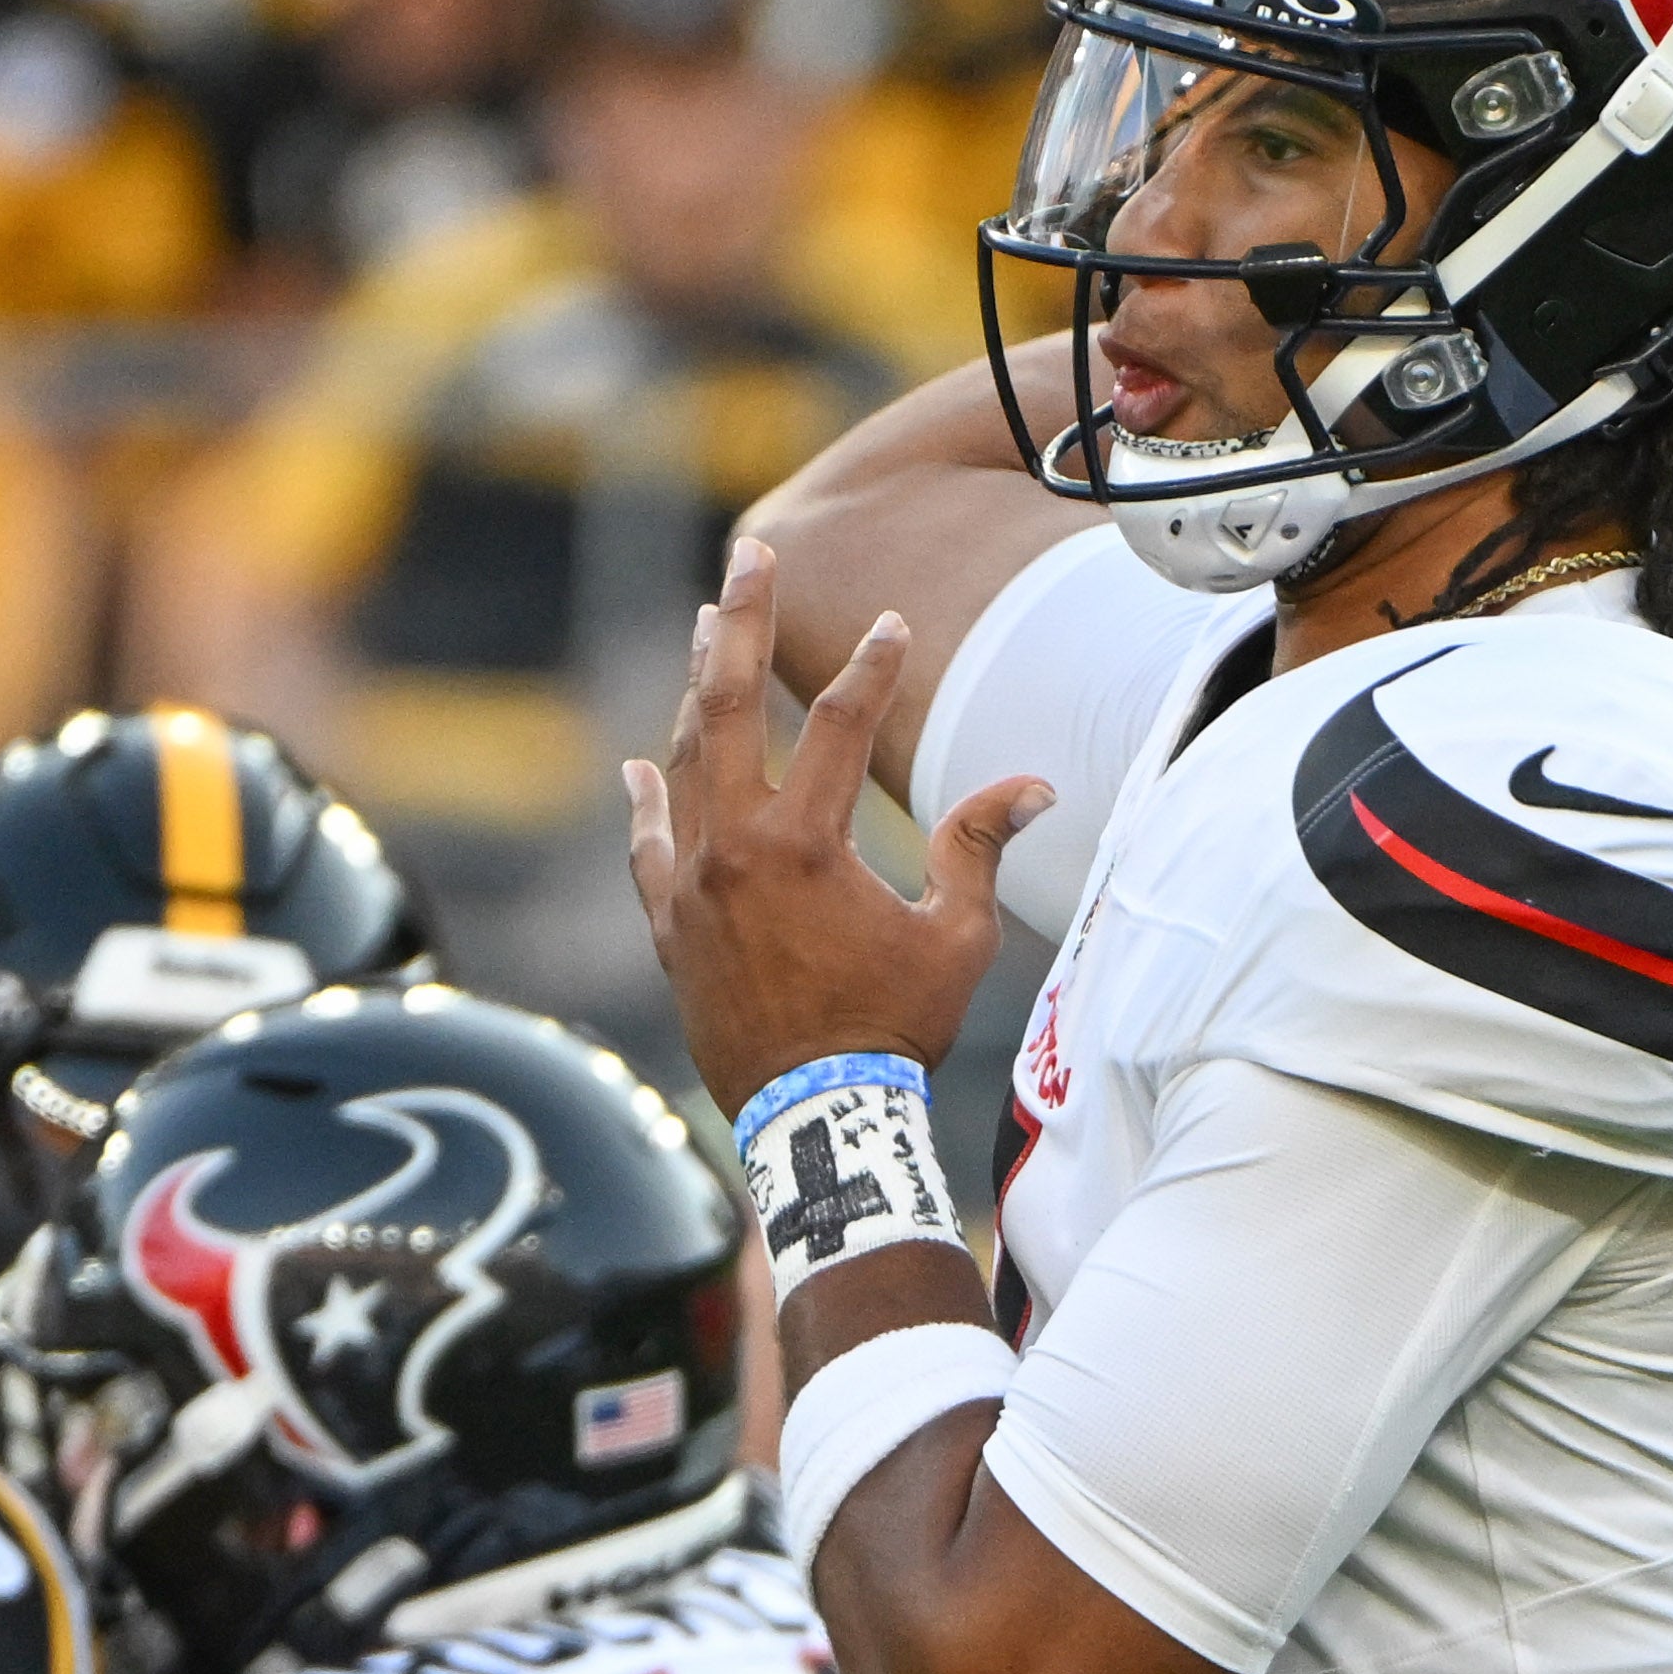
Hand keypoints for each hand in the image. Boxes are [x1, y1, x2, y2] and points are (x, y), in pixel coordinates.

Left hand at [622, 536, 1053, 1110]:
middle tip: (747, 555)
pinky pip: (648, 849)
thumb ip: (976, 849)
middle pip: (729, 707)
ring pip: (685, 764)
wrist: (815, 1119)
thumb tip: (1031, 784)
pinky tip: (641, 764)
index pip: (840, 726)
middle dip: (741, 622)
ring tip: (708, 631)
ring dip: (698, 692)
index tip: (895, 626)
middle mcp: (731, 849)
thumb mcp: (952, 937)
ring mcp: (689, 887)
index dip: (873, 670)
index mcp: (803, 843)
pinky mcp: (669, 927)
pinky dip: (646, 803)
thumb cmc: (893, 1030)